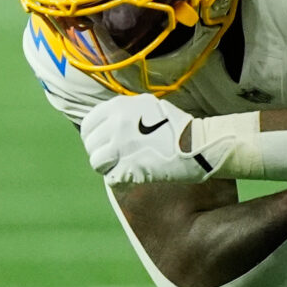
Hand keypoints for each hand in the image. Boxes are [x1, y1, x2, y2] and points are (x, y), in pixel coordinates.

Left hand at [81, 94, 210, 185]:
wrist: (197, 144)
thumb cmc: (175, 126)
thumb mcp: (146, 106)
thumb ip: (123, 113)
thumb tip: (104, 124)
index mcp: (119, 106)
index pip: (88, 123)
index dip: (93, 135)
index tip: (102, 142)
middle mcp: (116, 124)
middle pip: (91, 145)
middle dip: (101, 152)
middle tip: (115, 157)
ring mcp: (121, 147)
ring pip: (97, 163)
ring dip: (108, 167)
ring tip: (123, 167)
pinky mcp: (128, 168)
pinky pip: (110, 179)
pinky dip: (119, 181)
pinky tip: (132, 176)